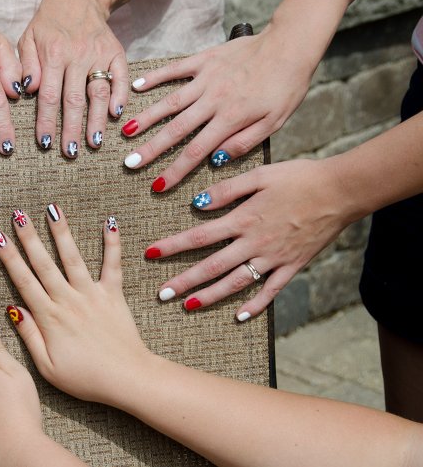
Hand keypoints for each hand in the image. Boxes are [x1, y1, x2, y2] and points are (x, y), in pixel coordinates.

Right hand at [0, 207, 148, 404]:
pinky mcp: (113, 295)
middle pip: (44, 263)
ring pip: (73, 258)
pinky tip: (109, 222)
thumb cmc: (85, 378)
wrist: (126, 378)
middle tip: (18, 214)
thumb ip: (29, 335)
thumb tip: (13, 308)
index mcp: (49, 317)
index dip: (10, 258)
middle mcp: (68, 300)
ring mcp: (92, 295)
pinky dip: (112, 243)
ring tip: (53, 209)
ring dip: (61, 232)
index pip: (24, 281)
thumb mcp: (47, 366)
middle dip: (29, 237)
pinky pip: (112, 265)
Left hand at [18, 0, 127, 157]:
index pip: (48, 95)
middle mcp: (77, 55)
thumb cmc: (47, 24)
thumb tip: (26, 90)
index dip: (47, 121)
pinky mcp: (116, 52)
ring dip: (96, 120)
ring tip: (94, 144)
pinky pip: (121, 77)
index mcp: (52, 54)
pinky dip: (120, 96)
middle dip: (71, 129)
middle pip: (74, 99)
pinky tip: (117, 116)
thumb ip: (26, 64)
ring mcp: (99, 54)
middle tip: (70, 152)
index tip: (45, 143)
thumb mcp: (27, 38)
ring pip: (98, 92)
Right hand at [121, 29, 311, 190]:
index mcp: (231, 118)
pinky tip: (138, 86)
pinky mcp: (205, 59)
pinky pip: (176, 69)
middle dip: (151, 149)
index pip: (196, 151)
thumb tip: (216, 161)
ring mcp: (206, 78)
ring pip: (170, 102)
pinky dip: (156, 77)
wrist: (291, 45)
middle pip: (176, 130)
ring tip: (125, 132)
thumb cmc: (286, 87)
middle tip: (130, 163)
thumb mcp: (275, 122)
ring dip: (147, 118)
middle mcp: (213, 99)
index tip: (158, 185)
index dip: (175, 171)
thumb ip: (244, 142)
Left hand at [146, 159, 350, 319]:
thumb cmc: (299, 177)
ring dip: (210, 296)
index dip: (172, 246)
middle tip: (161, 293)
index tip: (150, 254)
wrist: (341, 191)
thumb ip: (226, 190)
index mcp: (243, 219)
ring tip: (188, 306)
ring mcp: (274, 258)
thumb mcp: (259, 175)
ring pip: (236, 283)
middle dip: (184, 280)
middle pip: (212, 266)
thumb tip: (196, 203)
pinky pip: (271, 290)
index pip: (198, 236)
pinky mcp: (293, 266)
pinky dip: (255, 305)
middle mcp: (255, 243)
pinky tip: (239, 316)